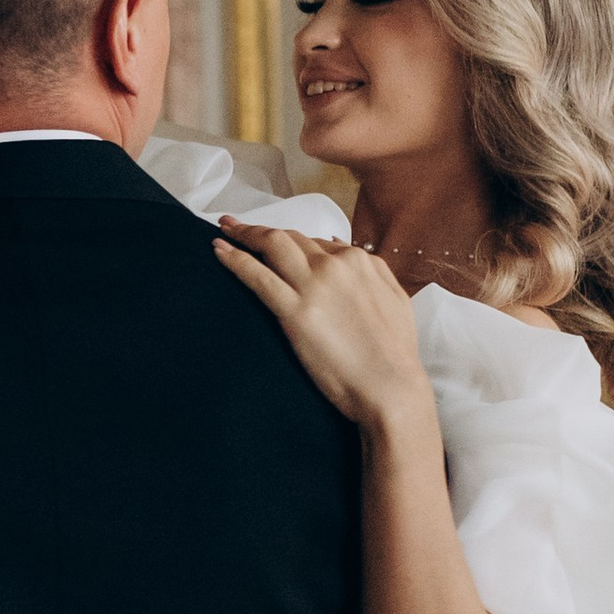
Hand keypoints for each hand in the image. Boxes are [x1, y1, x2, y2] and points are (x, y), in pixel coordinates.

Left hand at [214, 219, 432, 432]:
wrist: (390, 387)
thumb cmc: (395, 352)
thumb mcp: (393, 297)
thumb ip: (369, 269)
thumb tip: (338, 246)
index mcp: (359, 261)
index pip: (315, 242)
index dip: (290, 241)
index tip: (273, 242)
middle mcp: (334, 265)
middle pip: (289, 238)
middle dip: (260, 229)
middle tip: (236, 226)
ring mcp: (313, 286)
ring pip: (271, 245)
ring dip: (244, 234)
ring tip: (225, 230)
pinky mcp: (294, 311)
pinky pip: (257, 276)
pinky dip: (235, 259)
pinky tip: (219, 251)